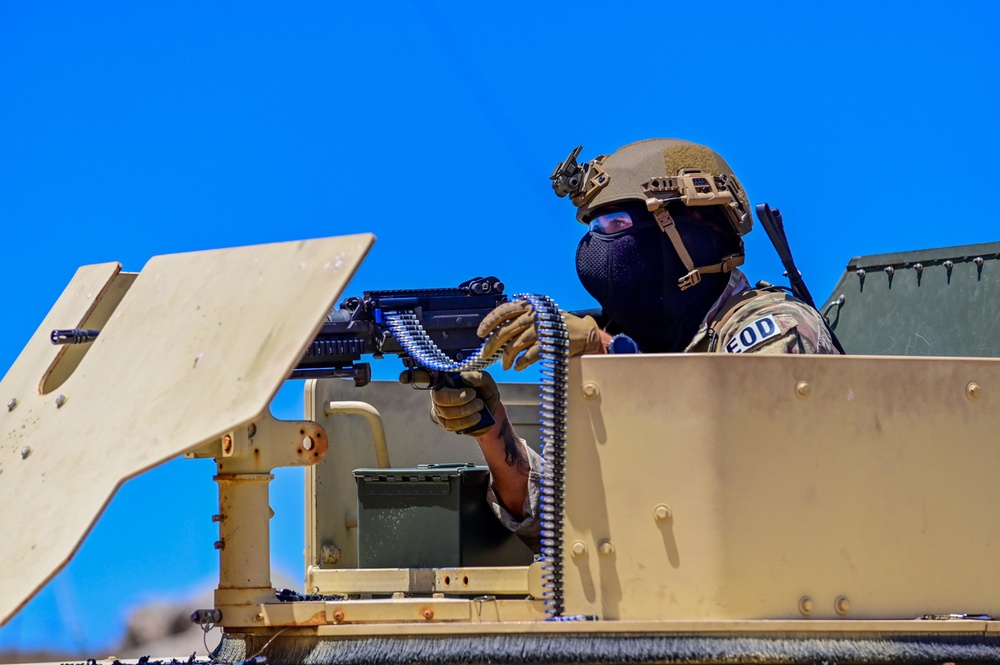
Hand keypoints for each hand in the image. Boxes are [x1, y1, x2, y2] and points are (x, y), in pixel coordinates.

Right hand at [399, 369, 500, 435]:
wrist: (491, 411)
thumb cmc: (484, 391)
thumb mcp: (486, 381)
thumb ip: (478, 376)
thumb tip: (465, 376)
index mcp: (444, 377)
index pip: (423, 375)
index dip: (412, 376)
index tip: (404, 379)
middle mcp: (438, 392)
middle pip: (438, 397)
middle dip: (457, 398)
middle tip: (473, 396)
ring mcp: (439, 408)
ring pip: (446, 412)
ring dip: (466, 410)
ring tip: (479, 406)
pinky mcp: (444, 422)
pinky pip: (451, 424)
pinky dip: (467, 421)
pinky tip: (476, 417)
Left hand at [477, 301, 603, 370]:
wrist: (583, 333)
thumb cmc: (558, 326)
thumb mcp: (539, 316)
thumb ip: (521, 321)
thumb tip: (498, 335)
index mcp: (529, 307)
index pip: (504, 311)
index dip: (489, 322)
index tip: (480, 333)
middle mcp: (533, 316)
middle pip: (505, 331)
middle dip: (492, 345)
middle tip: (485, 355)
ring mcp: (541, 330)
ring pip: (514, 346)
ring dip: (506, 358)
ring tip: (506, 365)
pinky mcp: (549, 345)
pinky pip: (528, 356)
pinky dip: (520, 363)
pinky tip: (517, 367)